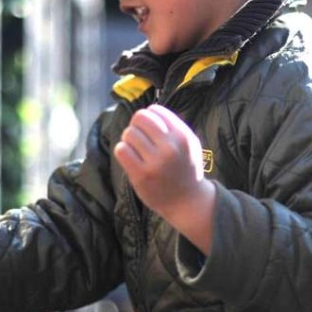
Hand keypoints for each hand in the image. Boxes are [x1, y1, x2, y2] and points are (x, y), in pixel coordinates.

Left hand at [114, 104, 215, 252]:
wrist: (187, 201)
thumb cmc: (185, 169)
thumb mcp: (189, 144)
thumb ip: (173, 127)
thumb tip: (149, 110)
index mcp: (182, 136)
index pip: (155, 110)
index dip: (149, 116)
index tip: (149, 128)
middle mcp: (170, 147)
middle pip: (140, 118)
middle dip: (136, 125)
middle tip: (139, 136)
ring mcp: (155, 162)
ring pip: (129, 133)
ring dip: (129, 139)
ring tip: (135, 149)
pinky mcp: (141, 175)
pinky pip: (122, 150)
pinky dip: (122, 151)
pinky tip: (130, 157)